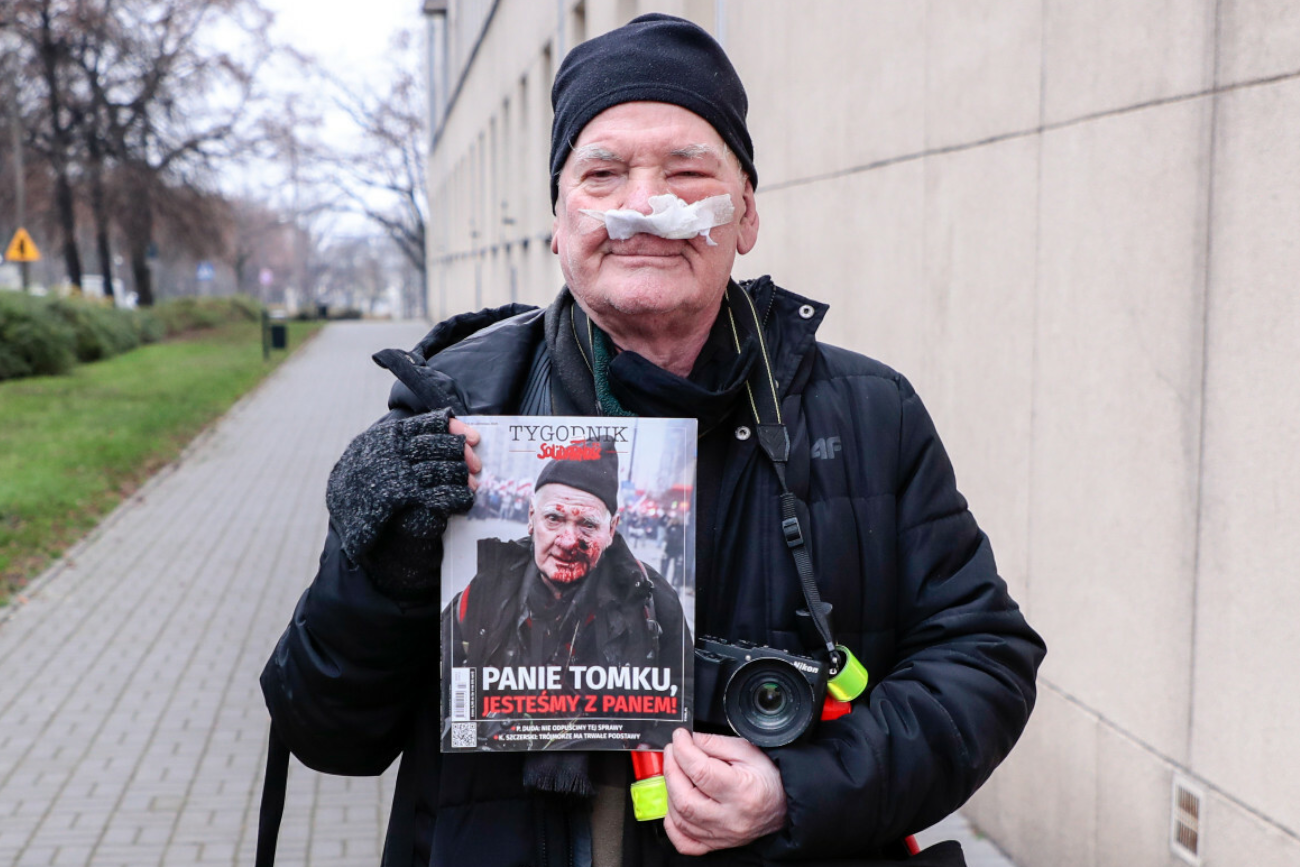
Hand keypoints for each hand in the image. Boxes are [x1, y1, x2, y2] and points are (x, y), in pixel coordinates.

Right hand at [325, 408, 476, 599]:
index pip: (432, 424)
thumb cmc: (365, 478)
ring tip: (471, 485)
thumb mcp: (378, 448)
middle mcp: (395, 452)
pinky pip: (442, 495)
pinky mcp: (404, 499)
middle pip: (443, 446)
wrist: (343, 509)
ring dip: (463, 477)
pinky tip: (464, 500)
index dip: (456, 430)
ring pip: (446, 470)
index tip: (474, 439)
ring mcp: (400, 475)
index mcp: (390, 436)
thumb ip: (408, 438)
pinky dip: (459, 497)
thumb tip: (454, 432)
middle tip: (476, 466)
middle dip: (464, 456)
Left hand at [662, 728, 786, 854]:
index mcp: (741, 791)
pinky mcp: (716, 844)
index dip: (683, 750)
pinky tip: (675, 806)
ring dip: (670, 792)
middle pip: (685, 798)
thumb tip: (691, 739)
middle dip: (671, 769)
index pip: (700, 771)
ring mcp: (721, 835)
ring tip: (676, 772)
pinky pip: (684, 842)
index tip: (680, 737)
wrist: (784, 806)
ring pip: (681, 818)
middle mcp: (730, 818)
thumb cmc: (770, 779)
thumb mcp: (750, 752)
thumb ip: (718, 743)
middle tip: (672, 751)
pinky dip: (673, 824)